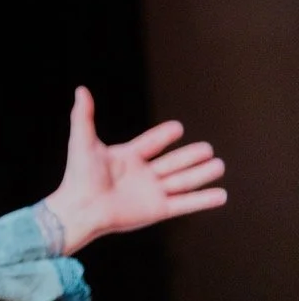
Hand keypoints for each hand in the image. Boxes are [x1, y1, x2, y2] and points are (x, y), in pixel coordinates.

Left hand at [42, 87, 226, 254]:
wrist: (80, 208)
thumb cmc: (78, 176)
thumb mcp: (83, 141)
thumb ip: (83, 116)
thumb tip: (81, 89)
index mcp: (126, 159)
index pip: (150, 144)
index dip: (163, 136)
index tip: (178, 128)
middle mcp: (141, 176)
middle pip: (171, 163)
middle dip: (190, 157)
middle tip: (208, 148)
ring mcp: (151, 193)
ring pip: (182, 181)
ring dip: (201, 174)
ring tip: (219, 165)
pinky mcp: (157, 210)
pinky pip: (185, 204)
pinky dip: (203, 200)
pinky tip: (221, 195)